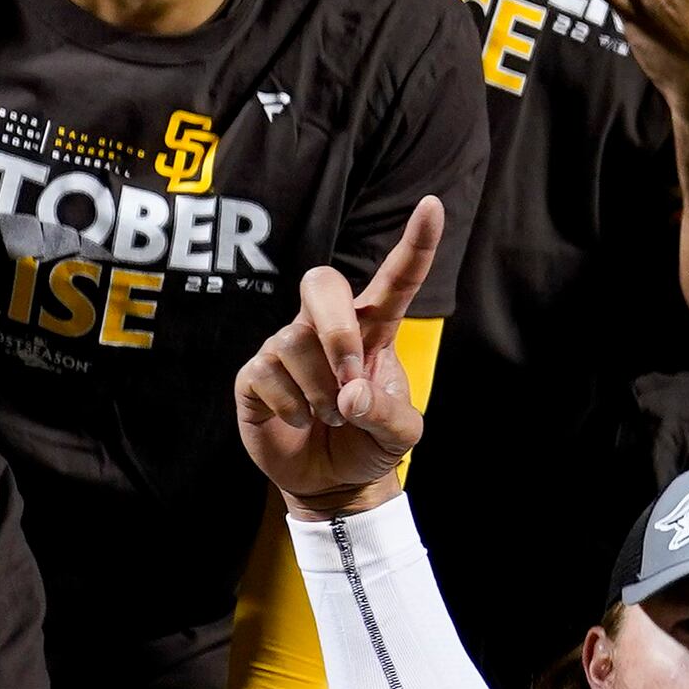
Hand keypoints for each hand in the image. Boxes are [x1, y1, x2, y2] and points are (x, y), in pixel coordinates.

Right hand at [233, 197, 440, 516]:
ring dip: (320, 393)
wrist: (333, 482)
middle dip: (335, 329)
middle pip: (321, 284)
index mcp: (373, 333)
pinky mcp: (255, 375)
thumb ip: (387, 413)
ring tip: (331, 417)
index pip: (394, 281)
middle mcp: (326, 329)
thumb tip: (348, 391)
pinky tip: (300, 420)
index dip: (414, 245)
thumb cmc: (369, 443)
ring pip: (295, 344)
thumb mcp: (400, 436)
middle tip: (349, 379)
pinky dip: (292, 408)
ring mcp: (286, 348)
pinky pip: (268, 375)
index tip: (432, 206)